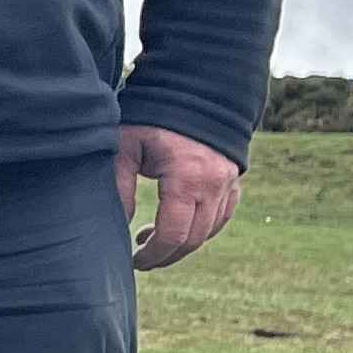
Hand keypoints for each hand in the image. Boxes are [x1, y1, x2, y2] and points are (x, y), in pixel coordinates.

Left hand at [114, 125, 240, 271]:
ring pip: (209, 232)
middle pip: (193, 240)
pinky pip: (221, 217)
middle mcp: (214, 185)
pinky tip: (179, 226)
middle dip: (166, 255)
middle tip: (141, 258)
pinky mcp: (232, 181)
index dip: (153, 255)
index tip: (134, 260)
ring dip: (181, 244)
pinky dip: (201, 229)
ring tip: (151, 238)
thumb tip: (121, 224)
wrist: (195, 91)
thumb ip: (120, 187)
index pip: (173, 235)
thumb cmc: (152, 117)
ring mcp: (228, 184)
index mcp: (187, 179)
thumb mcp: (126, 146)